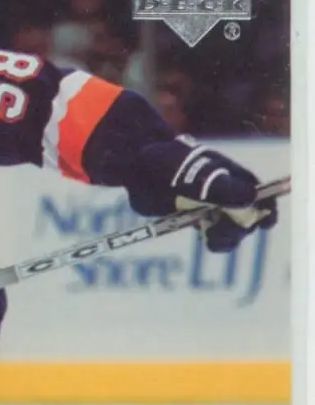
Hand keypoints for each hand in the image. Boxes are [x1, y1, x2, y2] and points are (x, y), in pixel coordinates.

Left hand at [129, 138, 277, 251]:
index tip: (265, 223)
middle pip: (248, 217)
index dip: (267, 209)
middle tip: (219, 230)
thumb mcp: (194, 174)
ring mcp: (210, 206)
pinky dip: (213, 241)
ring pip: (231, 231)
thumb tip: (252, 198)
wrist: (137, 168)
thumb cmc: (167, 163)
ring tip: (212, 238)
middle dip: (240, 228)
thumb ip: (221, 187)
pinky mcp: (194, 219)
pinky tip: (204, 237)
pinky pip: (212, 236)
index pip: (260, 193)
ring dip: (227, 238)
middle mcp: (226, 191)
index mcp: (232, 175)